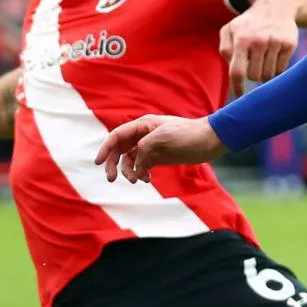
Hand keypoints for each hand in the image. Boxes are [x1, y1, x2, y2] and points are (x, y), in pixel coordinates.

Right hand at [95, 114, 225, 183]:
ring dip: (129, 171)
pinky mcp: (158, 157)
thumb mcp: (163, 138)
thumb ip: (144, 149)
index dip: (105, 148)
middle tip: (111, 179)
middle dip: (114, 164)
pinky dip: (140, 174)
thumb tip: (135, 165)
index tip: (97, 162)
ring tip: (137, 180)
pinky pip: (141, 167)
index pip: (117, 136)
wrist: (209, 141)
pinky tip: (146, 179)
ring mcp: (151, 147)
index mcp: (143, 125)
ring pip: (130, 160)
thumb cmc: (188, 135)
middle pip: (120, 150)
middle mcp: (143, 135)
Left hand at [218, 0, 300, 95]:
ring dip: (265, 72)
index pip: (237, 71)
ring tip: (264, 59)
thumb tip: (230, 64)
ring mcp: (275, 42)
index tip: (239, 97)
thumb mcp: (230, 29)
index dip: (237, 87)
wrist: (277, 6)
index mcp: (241, 39)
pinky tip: (274, 56)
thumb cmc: (249, 22)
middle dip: (253, 74)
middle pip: (255, 76)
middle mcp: (259, 41)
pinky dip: (277, 68)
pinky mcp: (289, 44)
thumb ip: (225, 48)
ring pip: (269, 75)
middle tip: (254, 63)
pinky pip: (282, 69)